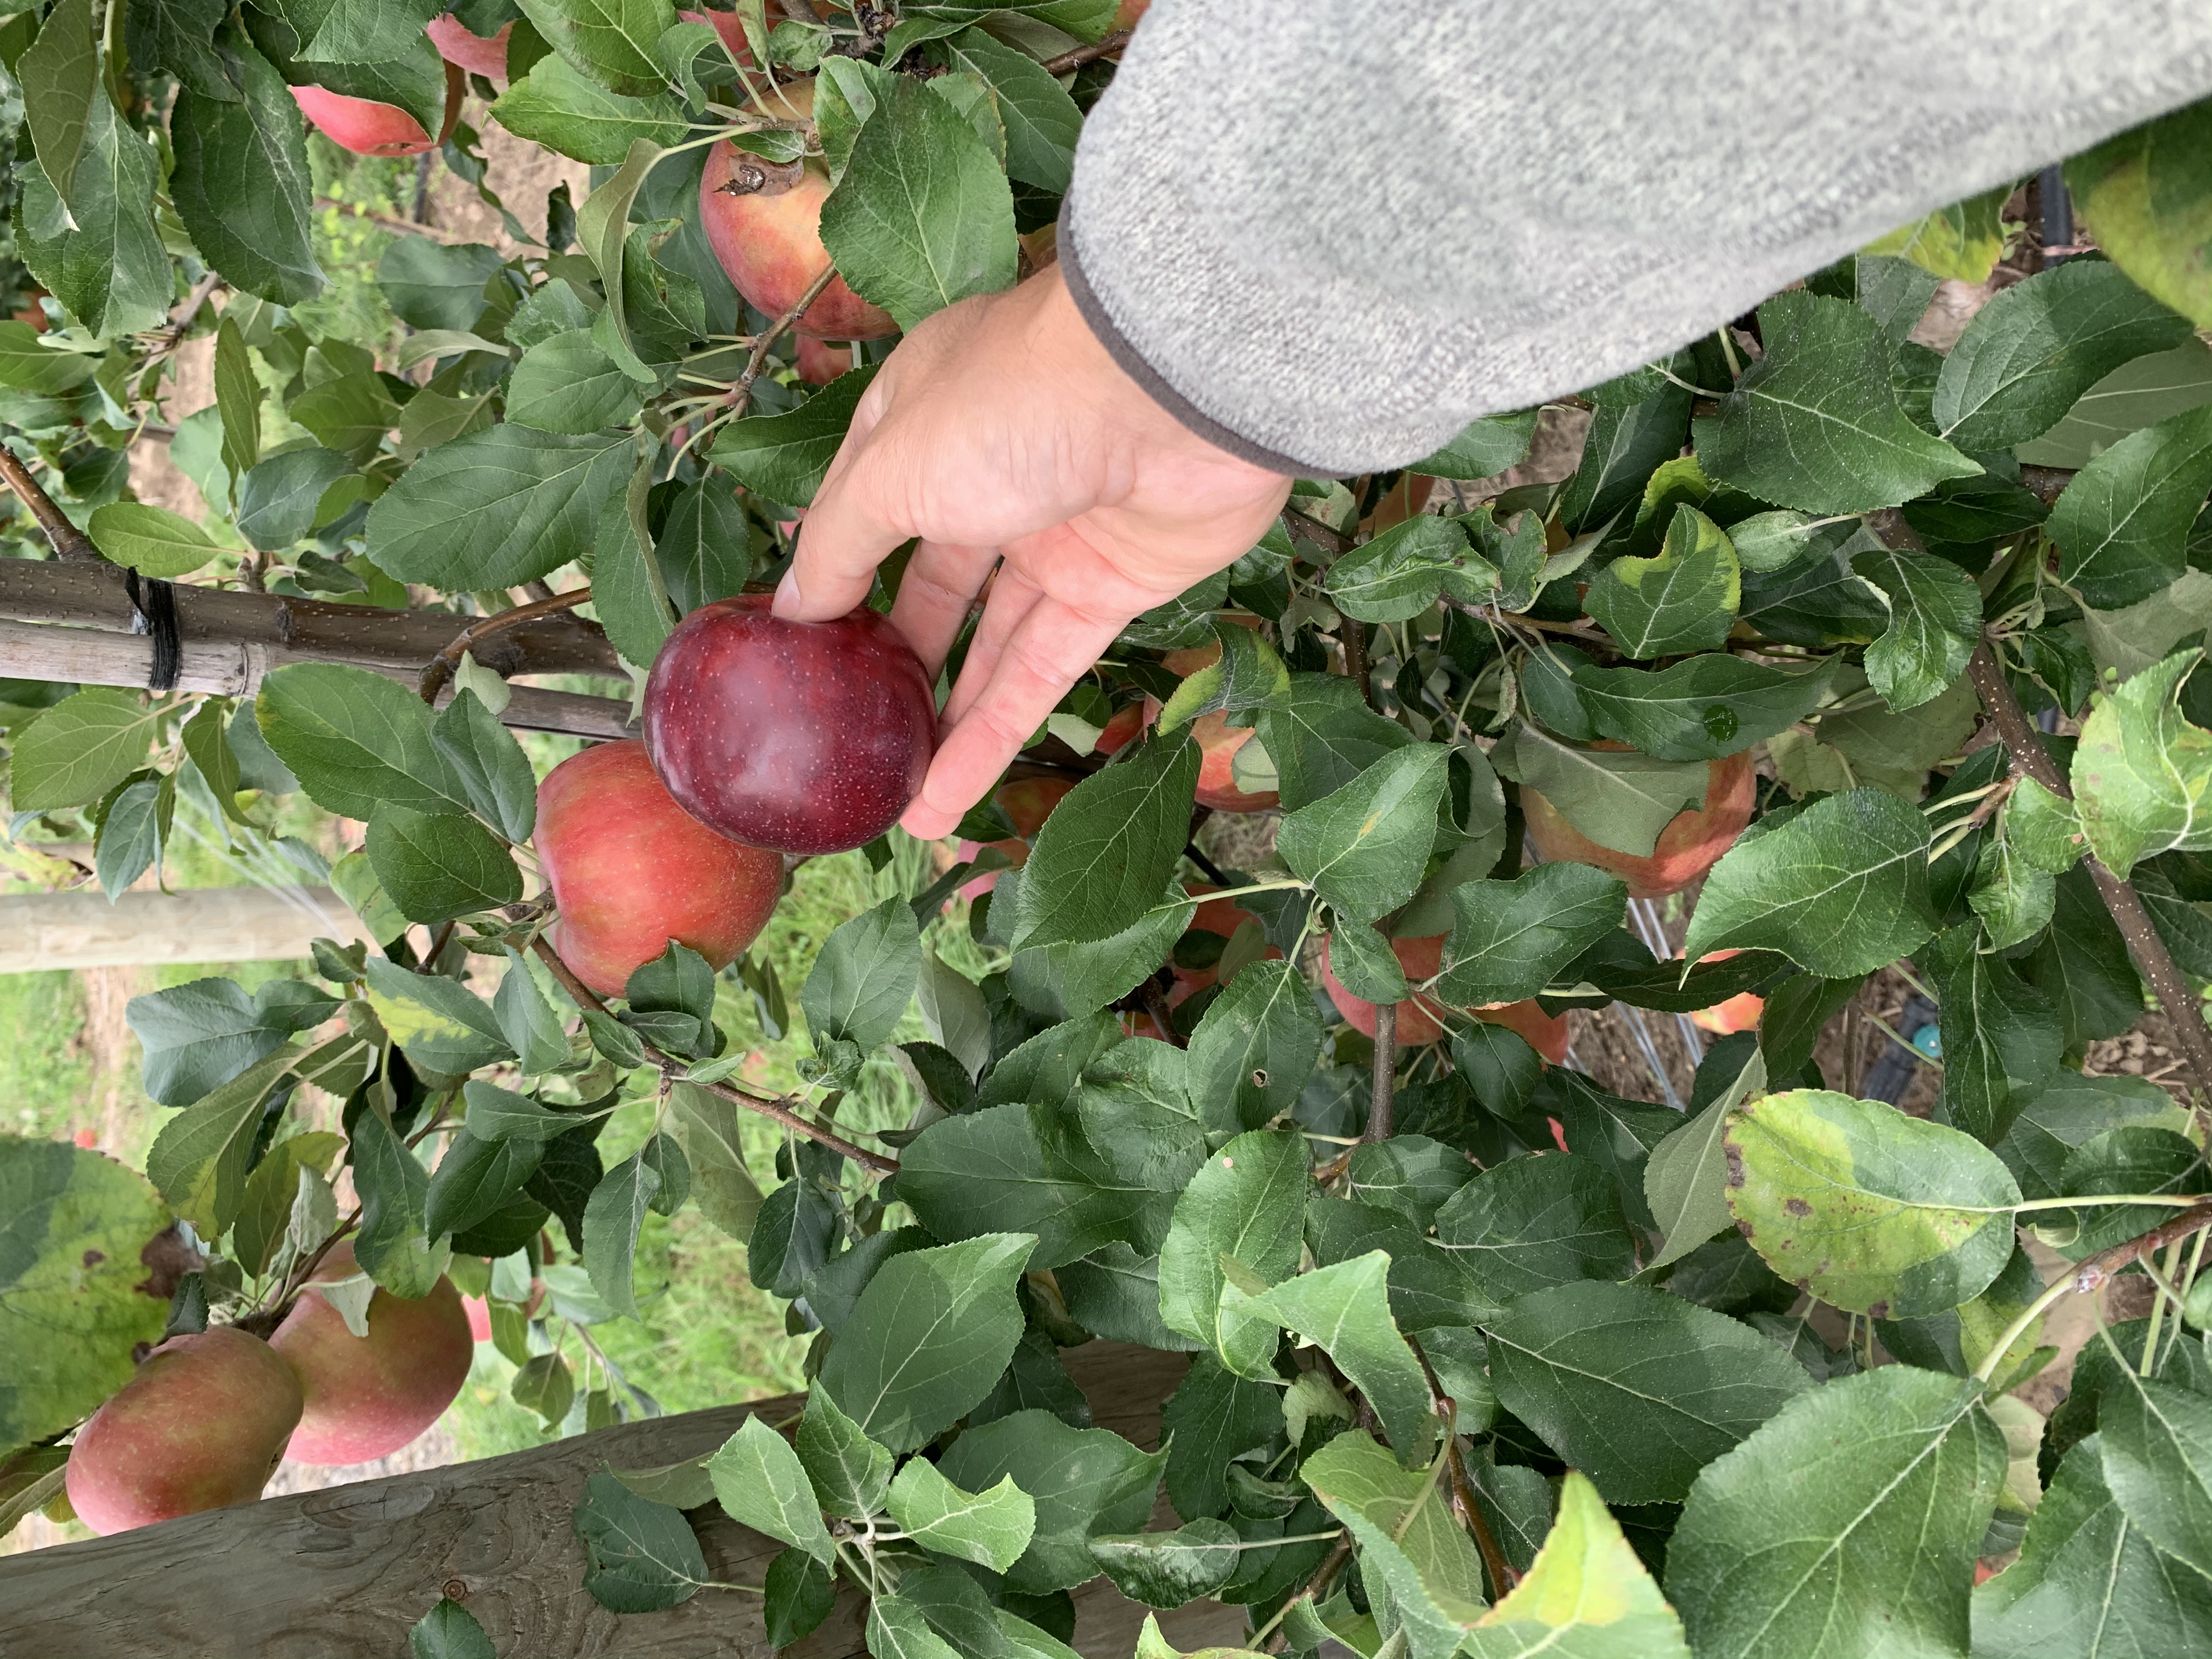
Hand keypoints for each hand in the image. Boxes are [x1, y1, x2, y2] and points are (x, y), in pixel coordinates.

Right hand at [774, 263, 1292, 840]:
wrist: (1175, 393)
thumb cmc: (1015, 403)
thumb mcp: (892, 470)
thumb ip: (840, 544)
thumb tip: (794, 608)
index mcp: (925, 418)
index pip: (863, 502)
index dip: (833, 570)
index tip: (796, 644)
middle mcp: (989, 473)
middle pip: (930, 580)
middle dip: (891, 658)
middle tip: (848, 729)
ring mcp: (1055, 533)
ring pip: (987, 643)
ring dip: (941, 721)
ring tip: (895, 800)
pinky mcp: (1114, 588)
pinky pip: (1041, 673)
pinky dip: (994, 737)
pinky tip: (944, 800)